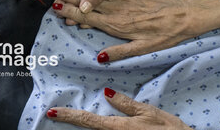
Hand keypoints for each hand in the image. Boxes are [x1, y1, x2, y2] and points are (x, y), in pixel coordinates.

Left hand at [47, 88, 191, 129]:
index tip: (52, 111)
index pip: (88, 120)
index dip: (69, 116)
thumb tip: (107, 93)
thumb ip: (126, 104)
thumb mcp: (148, 112)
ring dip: (85, 125)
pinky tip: (97, 122)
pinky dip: (98, 128)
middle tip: (57, 112)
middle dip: (72, 121)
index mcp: (118, 127)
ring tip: (73, 115)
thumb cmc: (167, 129)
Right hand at [51, 0, 219, 61]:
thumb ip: (120, 52)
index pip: (88, 17)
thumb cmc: (163, 35)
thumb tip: (99, 58)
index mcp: (117, 25)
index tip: (56, 7)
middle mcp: (116, 10)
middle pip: (87, 3)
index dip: (71, 12)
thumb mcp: (143, 49)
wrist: (181, 15)